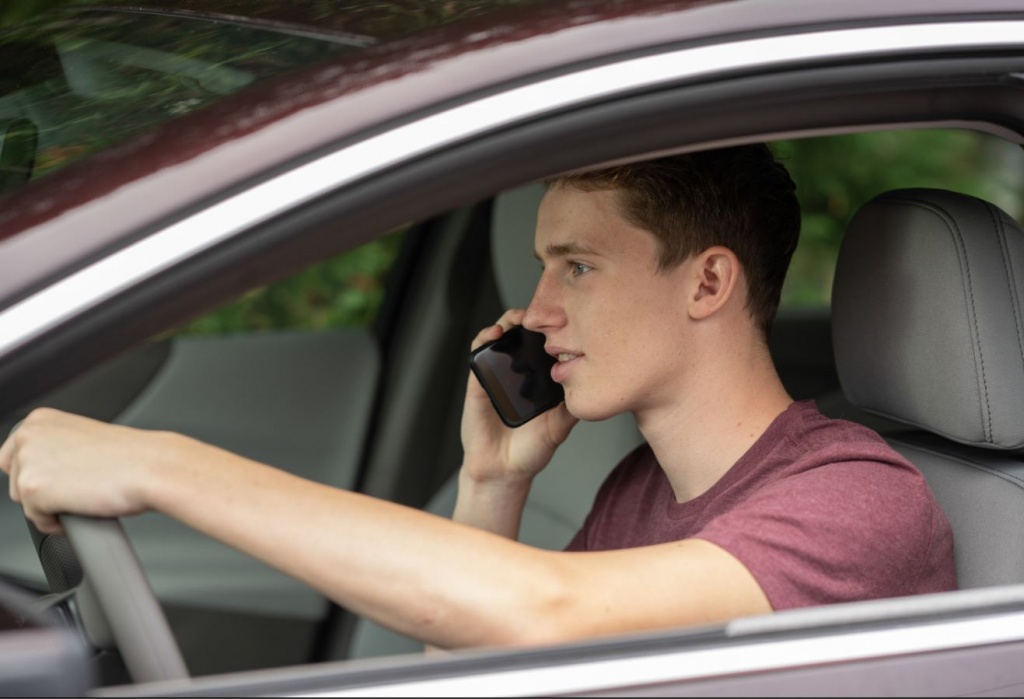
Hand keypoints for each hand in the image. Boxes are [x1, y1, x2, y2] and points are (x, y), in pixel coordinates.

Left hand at [0, 408, 173, 533]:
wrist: (150, 467)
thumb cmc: (131, 456)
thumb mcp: (83, 439)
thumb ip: (56, 447)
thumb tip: (49, 470)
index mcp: (40, 419)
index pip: (14, 455)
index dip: (39, 473)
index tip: (59, 479)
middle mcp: (28, 435)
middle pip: (16, 479)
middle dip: (43, 491)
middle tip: (77, 487)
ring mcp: (28, 461)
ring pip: (25, 501)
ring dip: (51, 506)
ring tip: (83, 495)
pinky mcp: (33, 489)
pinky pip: (36, 520)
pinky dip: (57, 523)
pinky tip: (82, 508)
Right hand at [460, 309, 577, 487]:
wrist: (502, 470)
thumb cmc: (530, 451)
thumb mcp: (559, 427)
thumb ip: (572, 407)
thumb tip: (591, 385)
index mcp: (540, 377)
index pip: (548, 344)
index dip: (555, 328)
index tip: (567, 320)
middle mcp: (520, 371)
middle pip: (526, 333)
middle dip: (535, 316)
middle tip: (544, 314)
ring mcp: (498, 372)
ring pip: (503, 335)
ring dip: (510, 319)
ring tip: (520, 318)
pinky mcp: (478, 379)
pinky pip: (479, 351)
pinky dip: (486, 337)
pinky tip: (496, 334)